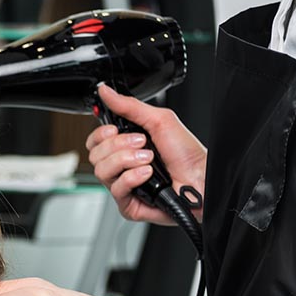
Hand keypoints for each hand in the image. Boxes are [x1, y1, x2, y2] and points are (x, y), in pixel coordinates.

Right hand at [85, 83, 206, 225]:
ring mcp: (123, 184)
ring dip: (127, 161)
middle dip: (119, 146)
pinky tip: (148, 174)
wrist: (201, 179)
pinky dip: (133, 177)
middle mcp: (121, 166)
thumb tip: (106, 91)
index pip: (94, 141)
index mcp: (125, 146)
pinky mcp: (127, 203)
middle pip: (95, 155)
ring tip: (149, 160)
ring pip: (102, 171)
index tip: (115, 129)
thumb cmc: (186, 154)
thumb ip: (129, 106)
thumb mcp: (159, 120)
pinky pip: (116, 189)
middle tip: (142, 143)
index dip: (100, 135)